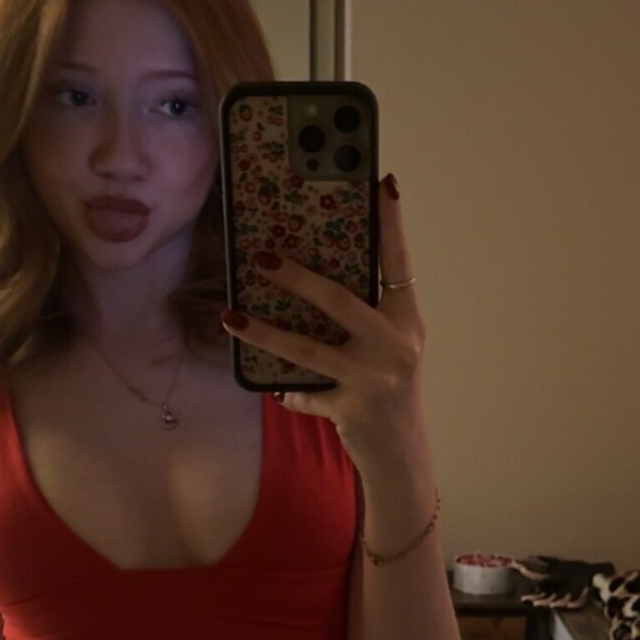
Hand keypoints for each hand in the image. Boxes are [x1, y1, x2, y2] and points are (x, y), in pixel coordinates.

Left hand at [220, 174, 425, 468]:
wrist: (403, 457)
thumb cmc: (390, 391)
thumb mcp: (389, 349)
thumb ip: (366, 316)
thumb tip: (310, 278)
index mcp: (408, 320)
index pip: (399, 262)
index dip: (392, 224)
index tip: (383, 183)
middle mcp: (395, 344)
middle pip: (340, 299)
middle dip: (297, 277)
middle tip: (261, 256)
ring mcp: (372, 378)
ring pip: (308, 348)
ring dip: (265, 332)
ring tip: (231, 317)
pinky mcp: (349, 408)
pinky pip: (304, 392)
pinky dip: (288, 391)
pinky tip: (274, 390)